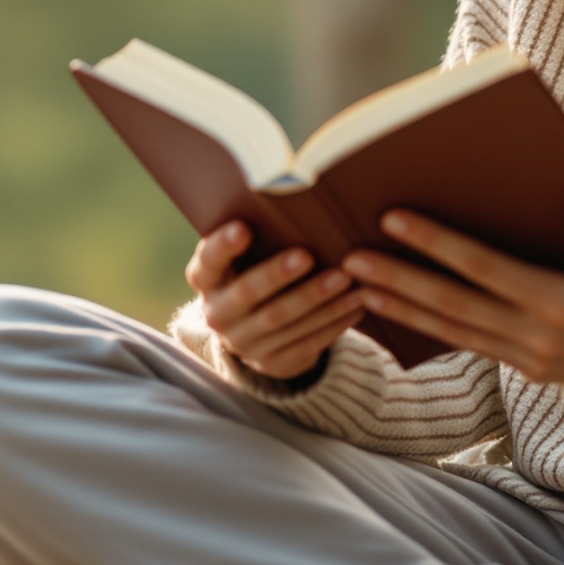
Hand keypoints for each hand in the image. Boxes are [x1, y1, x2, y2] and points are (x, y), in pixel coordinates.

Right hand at [186, 221, 364, 380]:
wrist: (255, 333)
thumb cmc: (256, 273)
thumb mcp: (245, 260)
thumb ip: (260, 237)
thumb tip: (301, 201)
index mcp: (207, 280)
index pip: (208, 261)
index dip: (224, 246)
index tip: (244, 227)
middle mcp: (218, 314)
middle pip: (247, 293)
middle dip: (277, 274)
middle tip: (307, 255)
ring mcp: (245, 343)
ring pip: (283, 320)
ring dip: (317, 298)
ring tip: (346, 278)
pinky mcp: (274, 363)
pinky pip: (307, 343)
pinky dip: (334, 322)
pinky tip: (356, 304)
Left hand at [344, 211, 563, 393]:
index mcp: (562, 302)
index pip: (483, 269)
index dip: (435, 245)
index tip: (392, 220)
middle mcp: (538, 337)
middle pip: (453, 305)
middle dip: (398, 281)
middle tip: (348, 258)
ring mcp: (529, 360)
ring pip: (452, 332)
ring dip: (402, 310)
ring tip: (356, 288)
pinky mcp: (527, 372)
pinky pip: (469, 346)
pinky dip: (430, 330)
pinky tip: (400, 313)